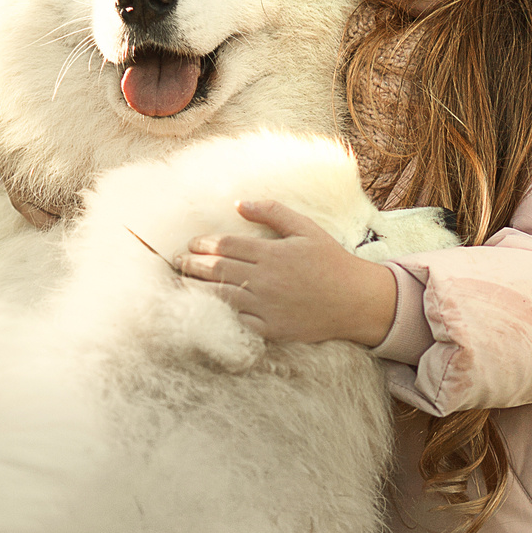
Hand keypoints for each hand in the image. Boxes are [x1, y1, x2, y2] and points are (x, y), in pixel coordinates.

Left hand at [176, 200, 399, 345]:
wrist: (355, 300)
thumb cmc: (331, 261)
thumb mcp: (306, 228)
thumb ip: (273, 212)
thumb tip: (240, 203)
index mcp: (271, 252)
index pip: (224, 245)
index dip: (202, 244)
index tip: (191, 245)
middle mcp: (264, 279)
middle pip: (216, 269)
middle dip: (191, 264)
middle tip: (176, 262)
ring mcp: (266, 306)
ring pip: (220, 296)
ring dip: (196, 288)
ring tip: (182, 283)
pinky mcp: (270, 329)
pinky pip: (237, 321)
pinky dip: (218, 314)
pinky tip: (205, 308)